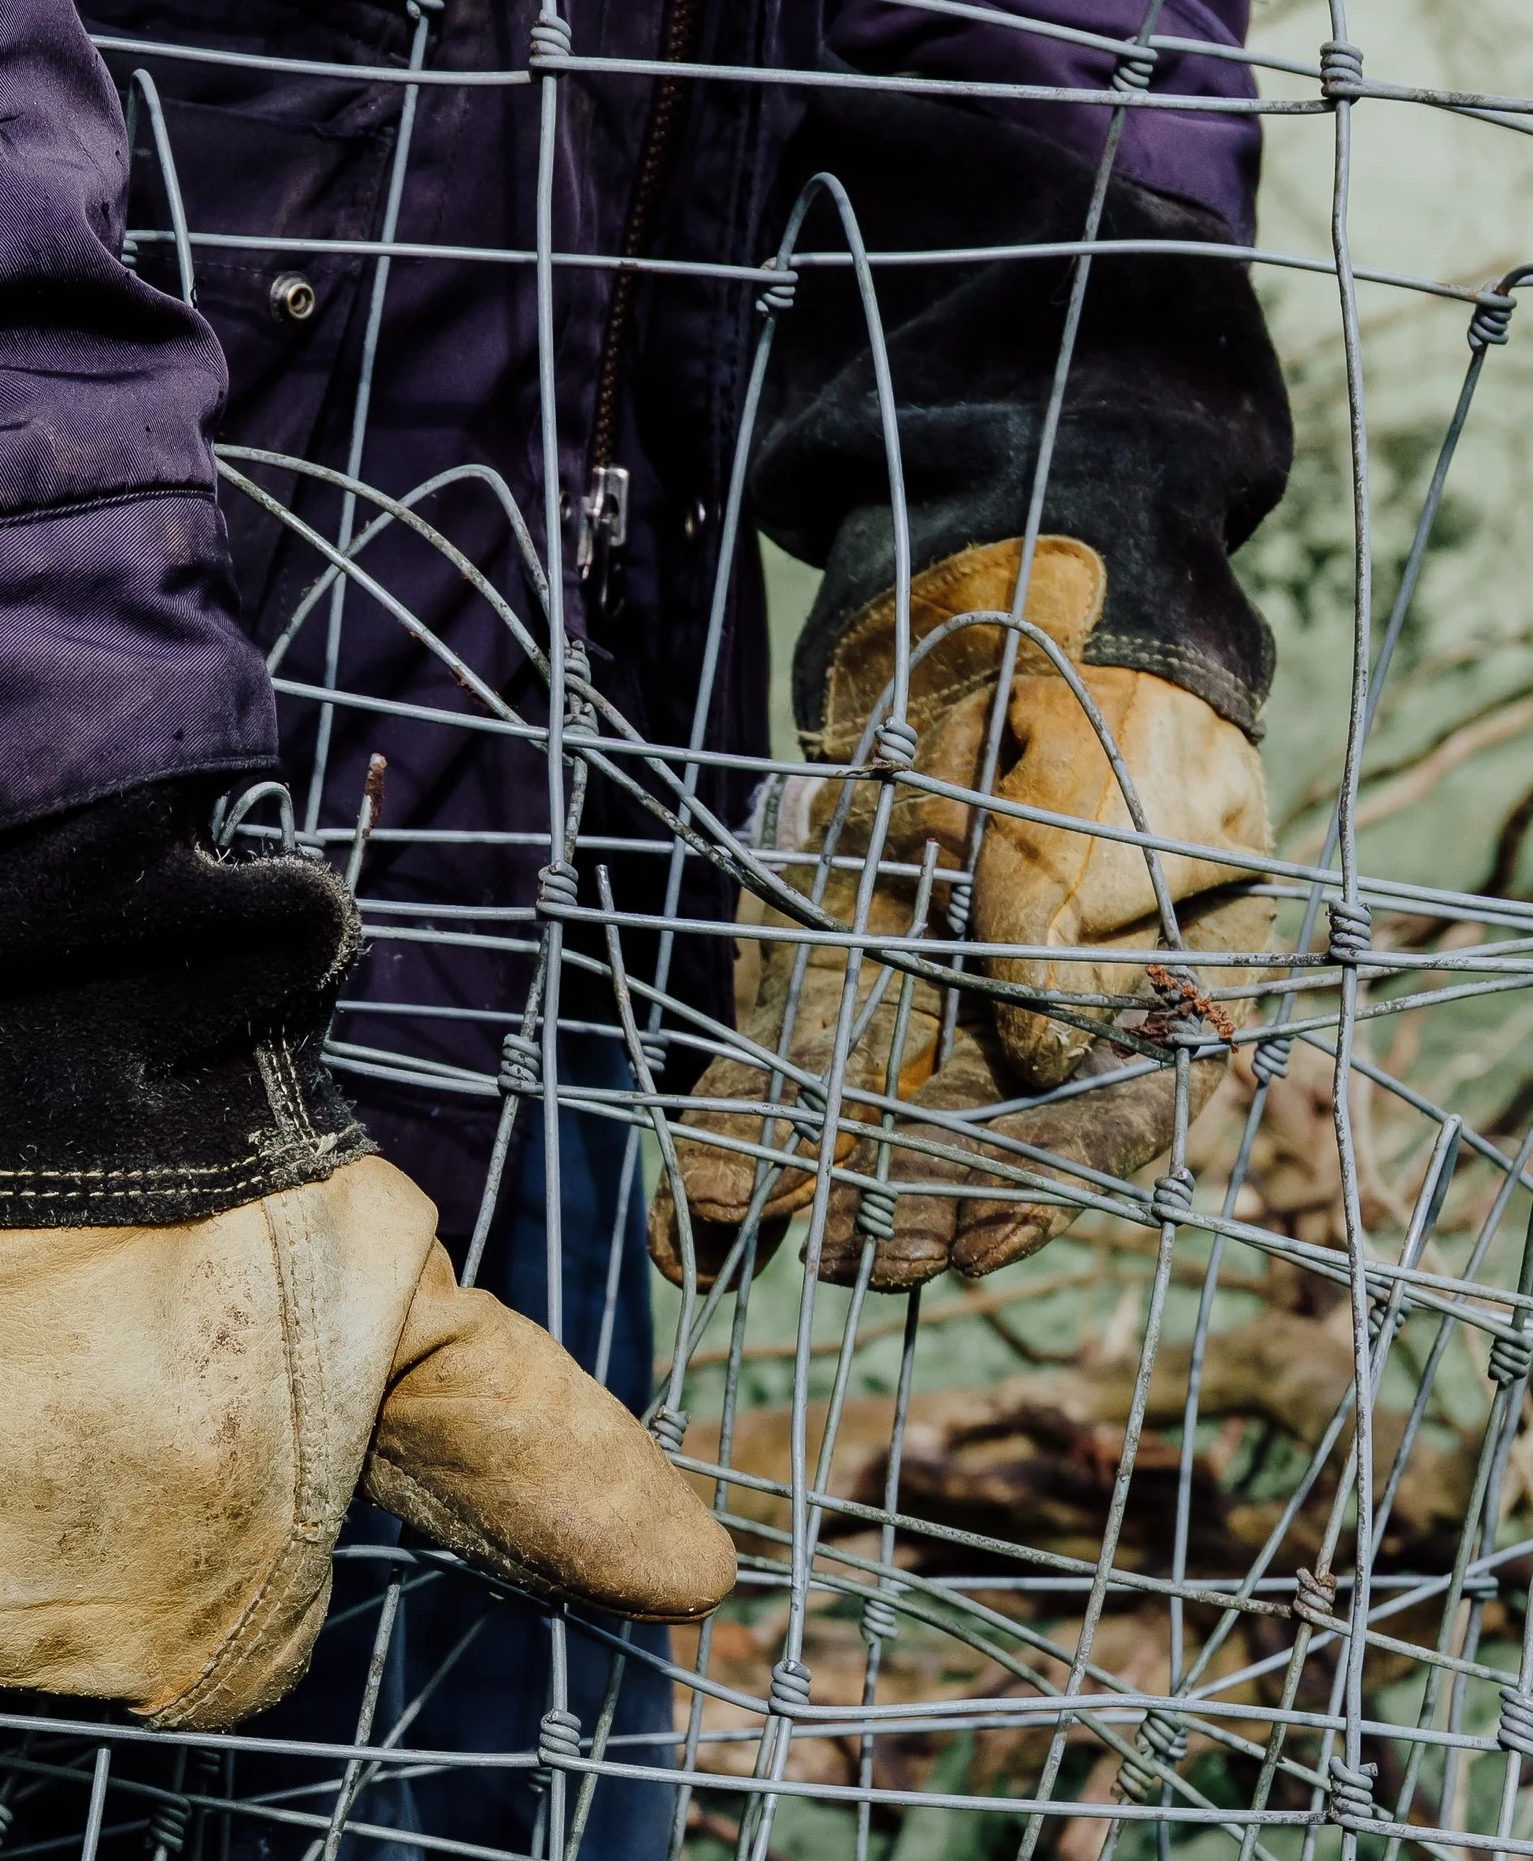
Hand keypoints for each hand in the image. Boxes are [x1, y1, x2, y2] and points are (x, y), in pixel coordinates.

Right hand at [0, 1157, 736, 1726]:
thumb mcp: (408, 1313)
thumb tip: (707, 1593)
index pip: (223, 1657)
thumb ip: (534, 1466)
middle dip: (95, 1521)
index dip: (224, 1522)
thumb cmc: (226, 1190)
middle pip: (83, 1640)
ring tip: (1, 1360)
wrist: (4, 1043)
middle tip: (96, 1366)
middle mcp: (64, 1638)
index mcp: (224, 1622)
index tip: (206, 1404)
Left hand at [652, 538, 1274, 1290]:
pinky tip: (698, 1214)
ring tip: (758, 1249)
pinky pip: (796, 1085)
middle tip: (860, 1257)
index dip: (1043, 1187)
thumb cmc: (1092, 699)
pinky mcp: (848, 999)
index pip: (1113, 1124)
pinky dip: (749, 1141)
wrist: (1008, 603)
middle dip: (920, 1211)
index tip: (977, 1232)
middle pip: (990, 1154)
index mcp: (1161, 1004)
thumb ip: (1060, 913)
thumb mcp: (1092, 792)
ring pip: (887, 1138)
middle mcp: (1052, 1035)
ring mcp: (946, 1021)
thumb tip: (1039, 1049)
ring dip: (829, 1196)